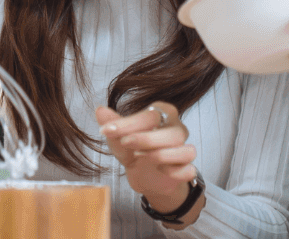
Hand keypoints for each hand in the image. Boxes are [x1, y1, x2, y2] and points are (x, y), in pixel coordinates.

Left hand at [96, 102, 202, 223]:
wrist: (146, 178)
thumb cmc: (134, 151)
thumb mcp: (119, 139)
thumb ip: (112, 126)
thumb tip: (99, 110)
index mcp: (162, 114)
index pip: (151, 115)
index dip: (129, 123)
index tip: (106, 130)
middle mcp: (177, 129)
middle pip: (173, 132)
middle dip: (147, 138)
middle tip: (125, 142)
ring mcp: (184, 149)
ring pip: (187, 150)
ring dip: (163, 155)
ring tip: (141, 157)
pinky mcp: (186, 169)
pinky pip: (189, 170)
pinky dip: (176, 172)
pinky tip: (161, 171)